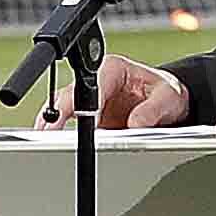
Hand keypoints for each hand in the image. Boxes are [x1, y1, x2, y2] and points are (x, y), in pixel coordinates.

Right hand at [49, 52, 189, 130]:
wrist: (168, 103)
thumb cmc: (167, 93)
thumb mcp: (168, 98)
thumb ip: (152, 110)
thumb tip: (135, 124)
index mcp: (113, 69)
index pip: (93, 85)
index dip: (82, 103)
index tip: (78, 118)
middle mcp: (97, 82)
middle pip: (69, 96)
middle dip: (56, 114)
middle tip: (48, 132)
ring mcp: (89, 101)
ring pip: (62, 110)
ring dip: (53, 125)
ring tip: (47, 142)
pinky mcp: (87, 119)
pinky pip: (68, 125)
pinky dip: (60, 135)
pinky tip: (54, 145)